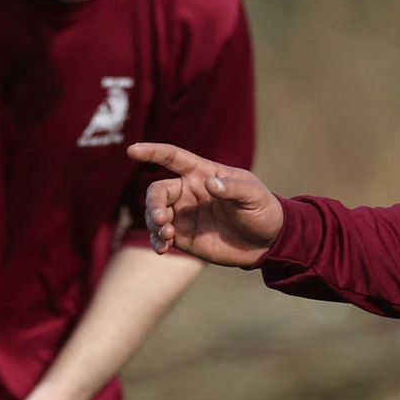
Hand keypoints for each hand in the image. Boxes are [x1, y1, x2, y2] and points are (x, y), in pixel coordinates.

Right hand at [128, 142, 284, 265]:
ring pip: (154, 214)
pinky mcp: (183, 237)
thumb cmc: (262, 209)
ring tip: (166, 237)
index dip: (152, 152)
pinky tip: (161, 249)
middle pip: (157, 191)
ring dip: (154, 225)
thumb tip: (209, 184)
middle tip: (160, 219)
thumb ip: (232, 188)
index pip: (172, 157)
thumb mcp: (253, 195)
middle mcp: (188, 192)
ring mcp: (183, 215)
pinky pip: (161, 237)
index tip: (133, 151)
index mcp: (202, 173)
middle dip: (153, 204)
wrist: (266, 242)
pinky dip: (157, 241)